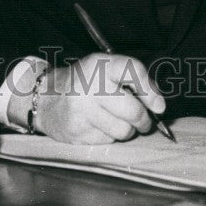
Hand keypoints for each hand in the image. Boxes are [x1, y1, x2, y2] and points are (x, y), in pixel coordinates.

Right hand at [34, 53, 165, 144]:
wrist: (46, 99)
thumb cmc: (84, 83)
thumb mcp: (105, 69)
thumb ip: (133, 80)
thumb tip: (159, 105)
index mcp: (98, 64)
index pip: (132, 70)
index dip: (150, 90)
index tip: (159, 105)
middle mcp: (89, 85)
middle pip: (133, 110)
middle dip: (144, 120)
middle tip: (143, 120)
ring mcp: (81, 110)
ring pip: (124, 131)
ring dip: (127, 130)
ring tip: (117, 120)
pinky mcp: (77, 132)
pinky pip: (108, 141)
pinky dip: (110, 137)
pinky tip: (99, 126)